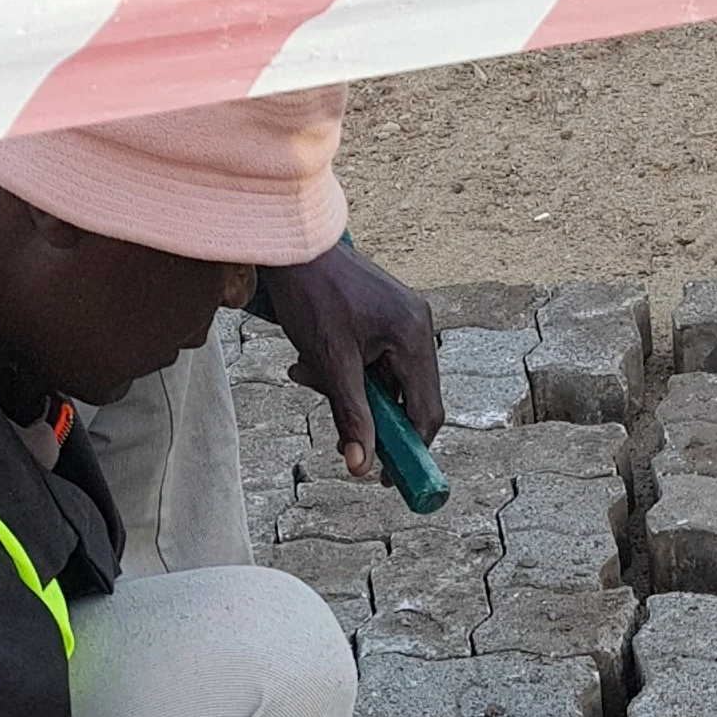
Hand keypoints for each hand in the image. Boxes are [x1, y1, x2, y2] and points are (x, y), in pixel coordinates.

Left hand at [264, 240, 443, 480]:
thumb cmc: (311, 294)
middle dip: (367, 413)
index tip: (387, 474)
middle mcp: (418, 326)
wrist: (290, 243)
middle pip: (406, 396)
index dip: (410, 447)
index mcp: (414, 335)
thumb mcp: (330, 363)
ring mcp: (404, 319)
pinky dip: (345, 370)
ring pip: (385, 380)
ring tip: (305, 374)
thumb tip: (361, 468)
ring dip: (347, 390)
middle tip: (334, 426)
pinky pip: (374, 360)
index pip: (427, 409)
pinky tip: (310, 362)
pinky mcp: (385, 316)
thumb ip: (351, 416)